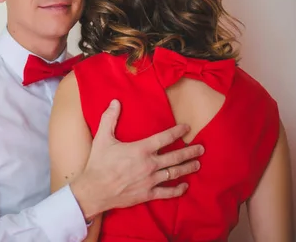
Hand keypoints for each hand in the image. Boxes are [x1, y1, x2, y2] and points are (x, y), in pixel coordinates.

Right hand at [70, 99, 203, 219]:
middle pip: (175, 156)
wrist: (94, 190)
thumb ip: (110, 118)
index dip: (177, 131)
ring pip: (174, 173)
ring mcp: (150, 180)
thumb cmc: (98, 163)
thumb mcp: (102, 138)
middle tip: (201, 148)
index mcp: (141, 149)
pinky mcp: (147, 193)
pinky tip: (185, 186)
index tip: (187, 127)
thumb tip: (115, 102)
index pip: (165, 138)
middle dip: (190, 151)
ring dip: (187, 168)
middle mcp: (150, 164)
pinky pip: (167, 192)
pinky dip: (178, 190)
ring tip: (197, 164)